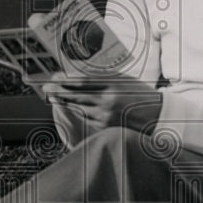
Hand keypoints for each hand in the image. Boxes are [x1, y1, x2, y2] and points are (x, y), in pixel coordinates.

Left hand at [41, 73, 161, 134]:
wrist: (156, 115)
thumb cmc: (138, 93)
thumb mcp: (123, 80)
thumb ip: (102, 78)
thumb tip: (78, 76)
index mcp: (113, 86)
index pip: (83, 82)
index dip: (66, 80)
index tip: (55, 76)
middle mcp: (108, 102)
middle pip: (76, 96)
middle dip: (59, 91)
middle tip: (46, 88)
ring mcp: (106, 116)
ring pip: (78, 108)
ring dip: (64, 102)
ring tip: (53, 97)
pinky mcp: (106, 127)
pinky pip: (86, 119)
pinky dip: (76, 112)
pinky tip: (69, 108)